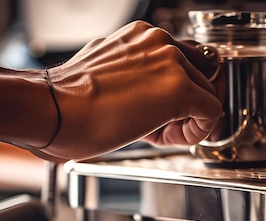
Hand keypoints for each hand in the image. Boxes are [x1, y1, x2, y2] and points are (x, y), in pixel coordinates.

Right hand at [34, 21, 222, 161]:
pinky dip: (197, 132)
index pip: (182, 63)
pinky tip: (169, 138)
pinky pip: (212, 112)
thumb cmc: (66, 104)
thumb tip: (144, 94)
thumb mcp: (105, 78)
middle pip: (200, 78)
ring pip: (207, 94)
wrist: (53, 111)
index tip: (156, 115)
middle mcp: (158, 41)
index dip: (174, 97)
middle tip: (157, 128)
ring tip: (156, 134)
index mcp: (140, 36)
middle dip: (183, 108)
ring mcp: (170, 61)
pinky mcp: (179, 88)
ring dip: (188, 120)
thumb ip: (133, 78)